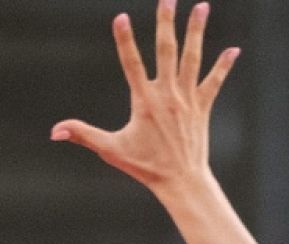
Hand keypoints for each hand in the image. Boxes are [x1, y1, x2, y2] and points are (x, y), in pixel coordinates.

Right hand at [50, 0, 238, 193]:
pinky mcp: (202, 107)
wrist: (181, 181)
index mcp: (144, 101)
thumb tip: (54, 131)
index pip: (131, 63)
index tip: (121, 17)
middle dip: (166, 22)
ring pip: (192, 58)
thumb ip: (83, 134)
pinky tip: (234, 49)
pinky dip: (224, 65)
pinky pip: (214, 82)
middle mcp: (167, 95)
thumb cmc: (145, 167)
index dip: (125, 40)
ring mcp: (187, 99)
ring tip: (202, 6)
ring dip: (197, 31)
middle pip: (166, 51)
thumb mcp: (111, 150)